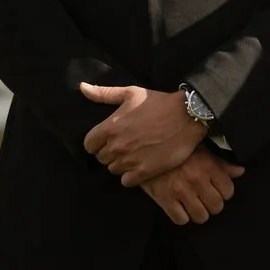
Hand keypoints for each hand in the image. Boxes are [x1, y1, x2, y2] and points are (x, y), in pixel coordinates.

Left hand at [80, 82, 206, 183]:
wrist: (187, 116)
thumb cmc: (158, 103)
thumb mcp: (130, 93)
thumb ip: (103, 93)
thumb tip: (82, 88)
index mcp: (110, 127)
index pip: (88, 145)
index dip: (96, 143)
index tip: (106, 140)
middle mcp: (117, 146)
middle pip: (101, 158)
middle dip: (109, 152)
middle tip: (123, 145)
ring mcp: (130, 160)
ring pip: (113, 170)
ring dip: (120, 164)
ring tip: (133, 154)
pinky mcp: (144, 172)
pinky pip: (126, 181)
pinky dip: (130, 176)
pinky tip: (140, 165)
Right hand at [142, 146, 244, 225]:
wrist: (145, 144)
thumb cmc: (176, 146)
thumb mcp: (201, 148)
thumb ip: (222, 162)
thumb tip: (240, 172)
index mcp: (208, 165)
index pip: (228, 191)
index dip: (224, 192)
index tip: (216, 189)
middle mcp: (197, 179)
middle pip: (216, 207)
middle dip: (212, 204)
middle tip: (205, 197)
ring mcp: (181, 191)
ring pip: (201, 217)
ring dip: (198, 212)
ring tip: (193, 204)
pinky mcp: (164, 199)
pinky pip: (181, 220)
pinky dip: (181, 216)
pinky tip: (179, 206)